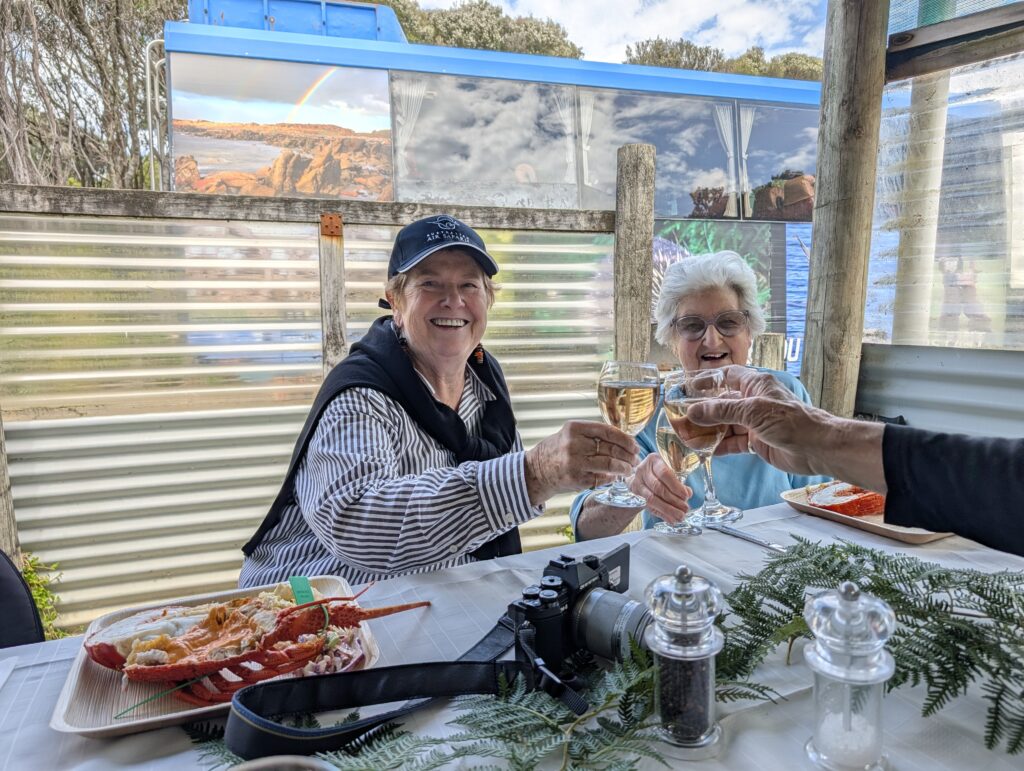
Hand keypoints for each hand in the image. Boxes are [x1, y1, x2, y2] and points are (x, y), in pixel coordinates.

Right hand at [524, 420, 638, 504]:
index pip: (608, 431)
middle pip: (611, 449)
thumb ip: (594, 434)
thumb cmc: (558, 450)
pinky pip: (601, 478)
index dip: (625, 439)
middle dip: (628, 455)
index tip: (634, 445)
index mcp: (574, 428)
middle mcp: (574, 444)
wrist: (537, 470)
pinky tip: (615, 476)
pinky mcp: (576, 479)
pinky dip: (611, 477)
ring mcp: (575, 463)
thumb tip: (625, 440)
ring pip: (609, 464)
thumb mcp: (571, 434)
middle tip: (635, 459)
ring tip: (629, 469)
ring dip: (624, 467)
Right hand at [627, 454, 690, 524]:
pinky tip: (671, 519)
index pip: (664, 473)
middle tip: (685, 508)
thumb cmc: (658, 472)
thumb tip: (688, 493)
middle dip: (673, 500)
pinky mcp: (634, 495)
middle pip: (658, 487)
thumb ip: (678, 481)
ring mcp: (636, 483)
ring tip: (680, 516)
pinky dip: (661, 514)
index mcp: (653, 461)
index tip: (686, 496)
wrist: (639, 476)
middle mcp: (642, 470)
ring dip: (668, 509)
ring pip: (652, 499)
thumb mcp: (668, 470)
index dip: (675, 486)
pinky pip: (649, 507)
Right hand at [685, 366, 833, 475]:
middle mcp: (754, 401)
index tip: (688, 386)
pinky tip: (705, 450)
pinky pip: (733, 442)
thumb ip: (722, 410)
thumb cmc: (790, 421)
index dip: (707, 380)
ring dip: (708, 430)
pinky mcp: (757, 441)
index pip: (727, 376)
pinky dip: (720, 445)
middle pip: (722, 403)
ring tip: (687, 436)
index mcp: (755, 385)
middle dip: (702, 410)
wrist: (816, 447)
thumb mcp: (753, 411)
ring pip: (725, 424)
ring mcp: (755, 422)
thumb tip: (694, 411)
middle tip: (681, 417)